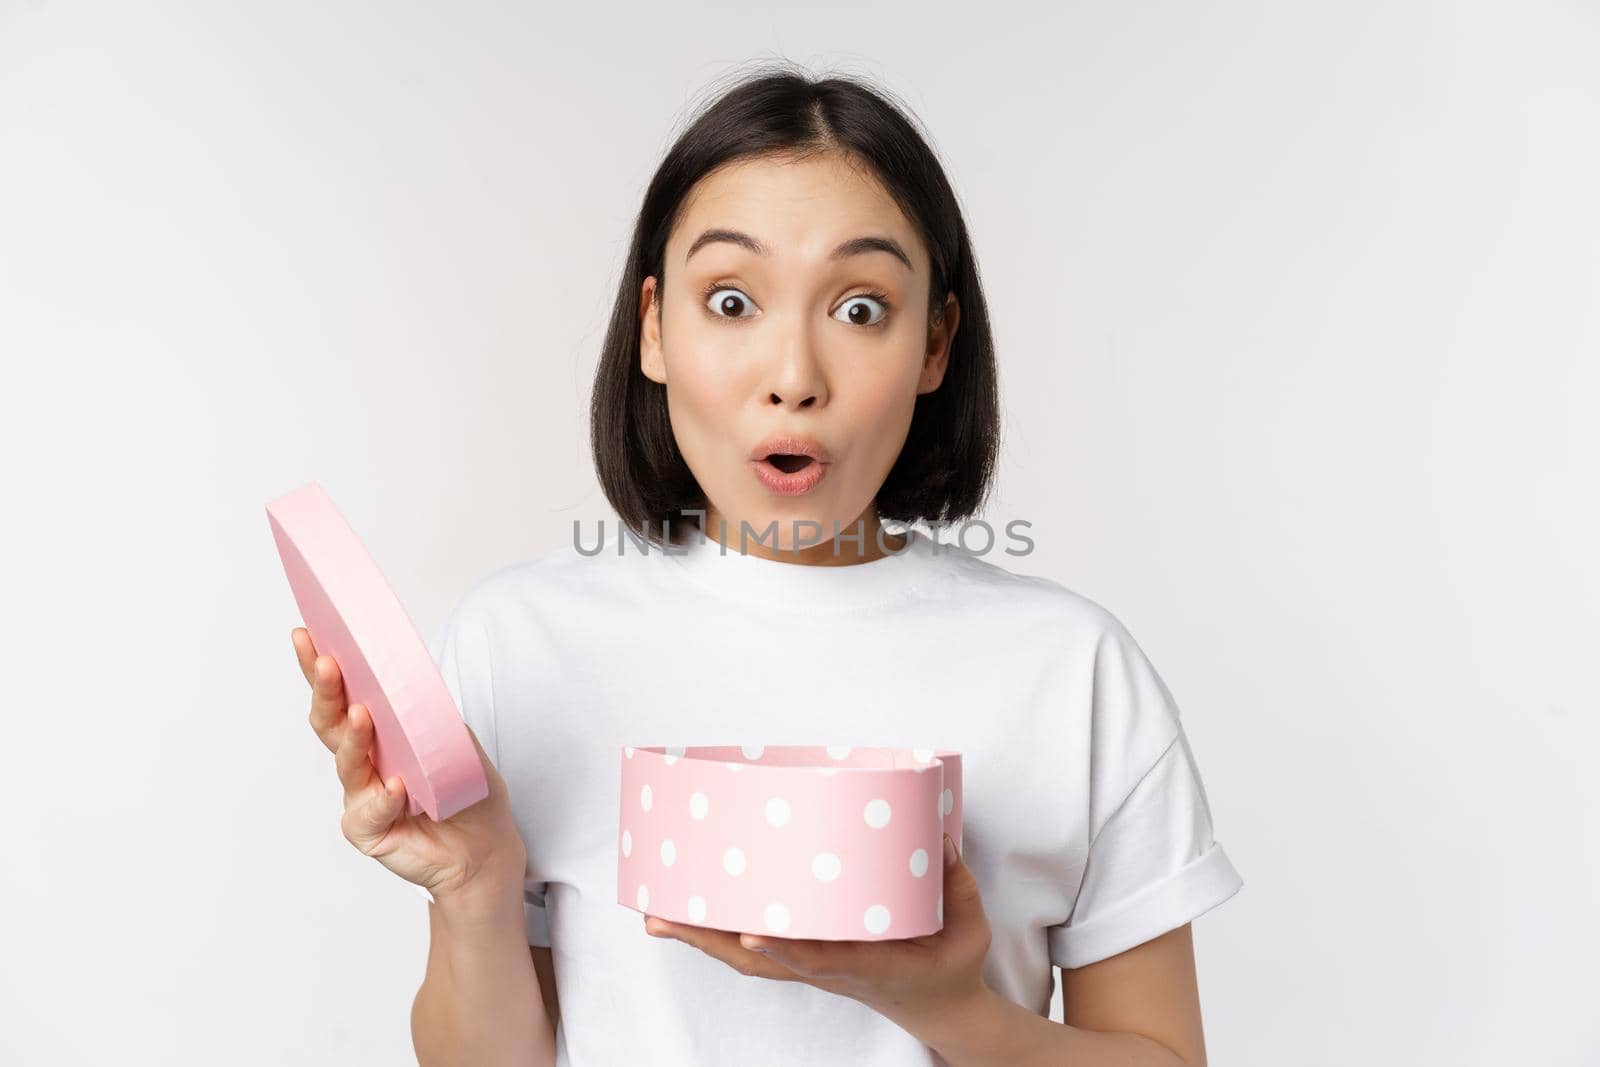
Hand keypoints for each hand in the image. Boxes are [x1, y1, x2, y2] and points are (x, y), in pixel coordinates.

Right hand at [293, 626, 525, 902]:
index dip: (320, 666)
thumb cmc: (462, 787)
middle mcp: (360, 763)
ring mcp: (360, 798)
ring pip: (347, 763)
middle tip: (327, 660)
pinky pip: (371, 812)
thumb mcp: (450, 735)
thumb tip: (406, 673)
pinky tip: (397, 787)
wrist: (484, 844)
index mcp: (374, 734)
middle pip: (330, 722)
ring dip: (353, 736)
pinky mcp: (369, 831)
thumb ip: (424, 709)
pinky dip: (384, 798)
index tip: (307, 632)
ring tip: (361, 712)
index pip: (341, 695)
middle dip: (325, 689)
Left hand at [643, 832, 990, 1033]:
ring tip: (656, 916)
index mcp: (870, 967)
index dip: (785, 949)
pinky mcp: (810, 960)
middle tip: (659, 918)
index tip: (751, 934)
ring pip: (749, 960)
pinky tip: (692, 917)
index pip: (822, 961)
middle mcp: (832, 970)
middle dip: (708, 941)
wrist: (943, 1009)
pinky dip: (720, 937)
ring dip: (702, 940)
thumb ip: (956, 885)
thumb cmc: (952, 967)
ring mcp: (816, 968)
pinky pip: (758, 953)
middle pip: (759, 962)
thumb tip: (938, 838)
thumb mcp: (969, 930)